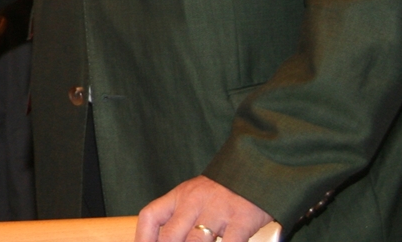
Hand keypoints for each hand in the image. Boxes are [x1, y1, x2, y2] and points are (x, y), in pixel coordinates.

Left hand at [135, 176, 274, 241]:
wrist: (258, 167)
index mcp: (180, 195)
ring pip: (197, 241)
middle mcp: (194, 201)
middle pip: (171, 236)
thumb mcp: (196, 197)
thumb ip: (181, 217)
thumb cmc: (224, 191)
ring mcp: (218, 210)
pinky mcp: (241, 218)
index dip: (143, 239)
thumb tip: (166, 239)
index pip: (150, 216)